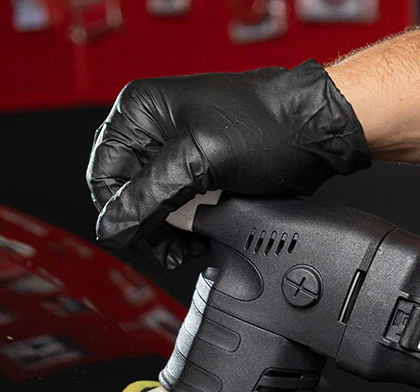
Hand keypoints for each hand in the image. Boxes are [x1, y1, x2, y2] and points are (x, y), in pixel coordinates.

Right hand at [87, 60, 369, 267]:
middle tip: (171, 252)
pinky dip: (189, 227)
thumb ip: (153, 195)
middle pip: (126, 193)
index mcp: (140, 111)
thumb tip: (113, 227)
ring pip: (153, 205)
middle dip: (148, 227)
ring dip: (170, 232)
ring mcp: (177, 151)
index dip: (118, 213)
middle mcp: (153, 128)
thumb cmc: (269, 125)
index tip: (139, 240)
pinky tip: (203, 237)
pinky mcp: (201, 171)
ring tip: (191, 247)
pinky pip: (180, 207)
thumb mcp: (203, 160)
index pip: (103, 174)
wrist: (316, 130)